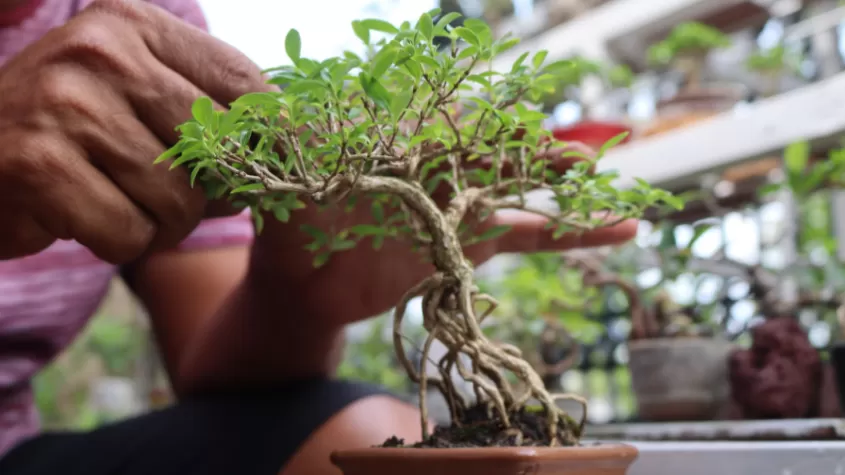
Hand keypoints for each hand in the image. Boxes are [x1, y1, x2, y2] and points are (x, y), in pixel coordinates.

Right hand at [0, 0, 269, 262]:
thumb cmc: (69, 133)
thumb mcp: (134, 92)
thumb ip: (203, 104)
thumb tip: (292, 141)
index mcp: (132, 23)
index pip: (241, 81)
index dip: (268, 136)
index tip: (269, 165)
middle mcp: (99, 51)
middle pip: (215, 147)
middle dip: (210, 191)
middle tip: (173, 196)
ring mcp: (63, 104)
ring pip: (178, 198)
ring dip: (162, 223)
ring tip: (119, 202)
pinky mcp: (39, 165)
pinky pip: (130, 233)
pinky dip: (121, 242)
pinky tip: (85, 218)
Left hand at [249, 142, 637, 325]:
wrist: (302, 287)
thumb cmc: (290, 229)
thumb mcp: (286, 184)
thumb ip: (288, 148)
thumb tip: (264, 106)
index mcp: (402, 150)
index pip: (457, 135)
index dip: (494, 137)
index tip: (527, 141)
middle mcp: (439, 172)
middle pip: (501, 158)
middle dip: (542, 156)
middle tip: (587, 159)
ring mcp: (460, 207)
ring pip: (524, 193)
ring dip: (567, 193)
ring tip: (618, 195)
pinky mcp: (471, 244)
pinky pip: (529, 236)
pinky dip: (571, 235)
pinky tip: (620, 232)